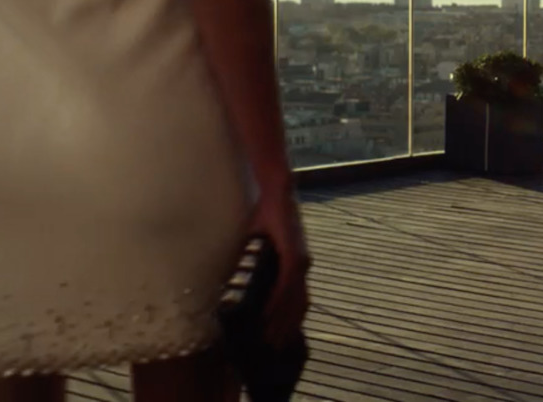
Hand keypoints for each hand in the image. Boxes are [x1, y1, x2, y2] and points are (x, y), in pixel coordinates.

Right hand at [247, 191, 310, 344]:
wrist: (276, 192)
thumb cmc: (267, 216)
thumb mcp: (260, 244)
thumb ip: (256, 262)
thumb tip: (239, 281)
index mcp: (297, 265)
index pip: (296, 300)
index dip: (289, 321)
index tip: (279, 340)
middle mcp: (303, 266)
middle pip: (298, 306)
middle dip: (286, 329)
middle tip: (274, 350)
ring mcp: (301, 261)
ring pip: (293, 300)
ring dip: (281, 322)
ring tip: (269, 341)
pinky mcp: (293, 256)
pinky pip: (285, 286)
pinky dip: (276, 303)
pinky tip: (267, 317)